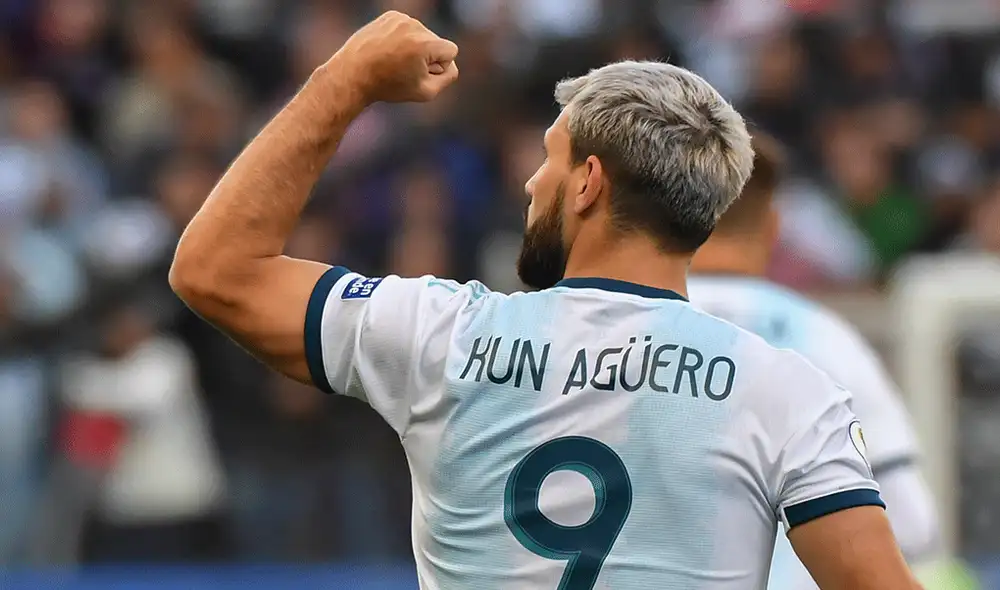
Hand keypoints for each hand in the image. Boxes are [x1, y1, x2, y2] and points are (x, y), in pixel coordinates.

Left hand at [333, 11, 458, 104]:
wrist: (353, 74)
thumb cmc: (389, 86)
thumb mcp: (426, 92)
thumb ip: (448, 77)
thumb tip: (450, 63)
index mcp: (425, 44)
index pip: (451, 51)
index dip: (439, 67)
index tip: (420, 73)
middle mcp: (414, 26)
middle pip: (436, 41)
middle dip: (426, 56)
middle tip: (402, 68)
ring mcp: (401, 18)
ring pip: (422, 34)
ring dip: (414, 47)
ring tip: (393, 59)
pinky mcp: (390, 16)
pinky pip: (408, 28)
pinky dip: (402, 39)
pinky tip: (388, 49)